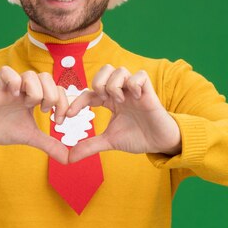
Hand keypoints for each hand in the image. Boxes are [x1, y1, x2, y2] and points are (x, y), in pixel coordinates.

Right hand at [0, 66, 69, 163]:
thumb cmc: (5, 128)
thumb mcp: (31, 136)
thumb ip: (50, 144)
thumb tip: (68, 159)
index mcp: (36, 96)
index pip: (58, 89)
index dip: (64, 104)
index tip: (58, 121)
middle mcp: (26, 87)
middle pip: (47, 77)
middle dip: (51, 97)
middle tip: (44, 112)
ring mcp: (13, 84)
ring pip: (32, 75)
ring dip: (35, 92)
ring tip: (27, 105)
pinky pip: (8, 72)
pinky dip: (14, 83)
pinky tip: (14, 97)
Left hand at [66, 65, 181, 162]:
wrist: (160, 143)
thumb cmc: (137, 137)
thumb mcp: (109, 141)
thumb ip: (90, 146)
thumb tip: (70, 158)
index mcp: (110, 101)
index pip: (89, 92)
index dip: (76, 102)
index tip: (68, 116)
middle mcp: (121, 92)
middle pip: (105, 69)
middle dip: (98, 83)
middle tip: (102, 100)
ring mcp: (135, 90)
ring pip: (119, 70)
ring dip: (114, 85)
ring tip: (120, 101)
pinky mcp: (149, 91)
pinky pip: (139, 75)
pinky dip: (133, 85)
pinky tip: (136, 99)